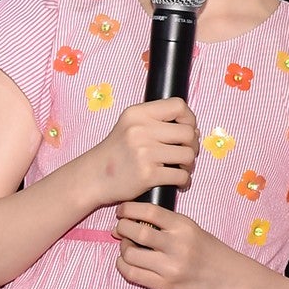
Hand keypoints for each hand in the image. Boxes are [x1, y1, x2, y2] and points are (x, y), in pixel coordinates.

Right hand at [79, 98, 197, 207]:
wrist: (93, 177)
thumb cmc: (117, 152)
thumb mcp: (131, 126)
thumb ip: (158, 123)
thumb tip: (195, 131)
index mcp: (138, 113)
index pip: (178, 106)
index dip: (189, 119)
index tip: (186, 131)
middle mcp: (140, 130)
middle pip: (188, 132)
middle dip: (192, 145)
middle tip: (186, 154)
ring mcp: (144, 152)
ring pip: (187, 155)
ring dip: (189, 164)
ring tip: (182, 168)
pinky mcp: (147, 174)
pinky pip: (181, 175)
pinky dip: (184, 181)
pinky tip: (179, 182)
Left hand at [112, 201, 244, 288]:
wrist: (228, 277)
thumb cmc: (209, 250)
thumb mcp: (192, 229)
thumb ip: (167, 225)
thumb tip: (134, 220)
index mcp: (184, 226)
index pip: (150, 211)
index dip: (129, 209)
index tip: (122, 211)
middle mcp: (177, 245)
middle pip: (137, 232)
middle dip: (122, 228)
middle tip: (120, 229)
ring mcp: (170, 267)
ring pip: (130, 254)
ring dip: (122, 248)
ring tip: (127, 247)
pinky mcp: (165, 285)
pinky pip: (133, 274)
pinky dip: (123, 266)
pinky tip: (126, 262)